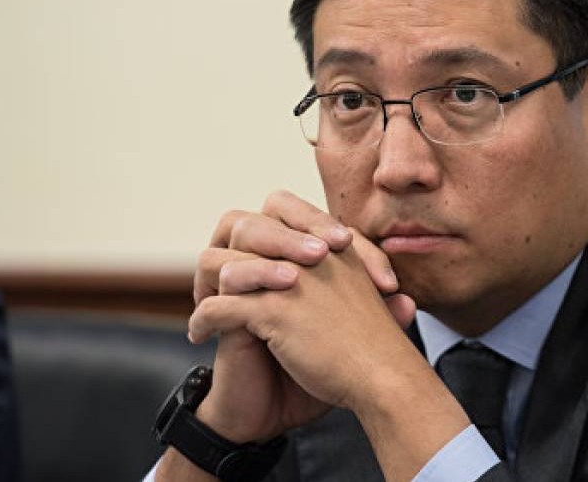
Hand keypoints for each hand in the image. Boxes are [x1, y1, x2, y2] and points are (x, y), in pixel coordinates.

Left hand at [189, 236, 465, 481]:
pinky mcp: (274, 310)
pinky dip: (202, 320)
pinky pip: (220, 306)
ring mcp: (291, 279)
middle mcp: (311, 253)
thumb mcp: (372, 301)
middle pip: (248, 228)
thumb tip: (388, 297)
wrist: (385, 378)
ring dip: (207, 286)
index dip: (259, 230)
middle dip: (226, 251)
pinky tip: (199, 335)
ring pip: (227, 265)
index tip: (247, 256)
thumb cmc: (381, 347)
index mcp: (334, 245)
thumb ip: (360, 287)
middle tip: (214, 281)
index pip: (282, 209)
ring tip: (201, 305)